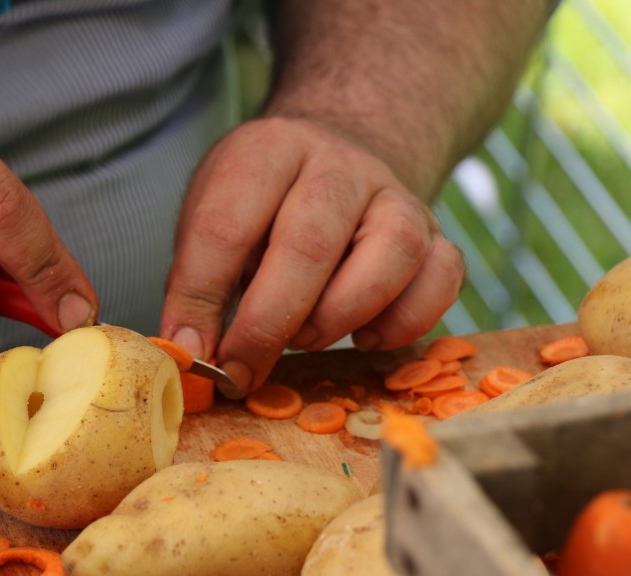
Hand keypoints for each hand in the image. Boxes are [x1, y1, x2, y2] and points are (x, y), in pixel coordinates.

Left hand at [160, 117, 464, 395]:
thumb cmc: (261, 207)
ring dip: (340, 315)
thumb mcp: (212, 219)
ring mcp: (395, 195)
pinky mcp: (436, 232)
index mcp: (266, 151)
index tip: (188, 353)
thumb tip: (189, 352)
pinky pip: (442, 277)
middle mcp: (337, 165)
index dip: (200, 297)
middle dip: (268, 323)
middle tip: (241, 370)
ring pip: (391, 254)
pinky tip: (367, 336)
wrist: (334, 162)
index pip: (226, 226)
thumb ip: (198, 282)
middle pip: (310, 243)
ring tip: (306, 338)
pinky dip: (406, 321)